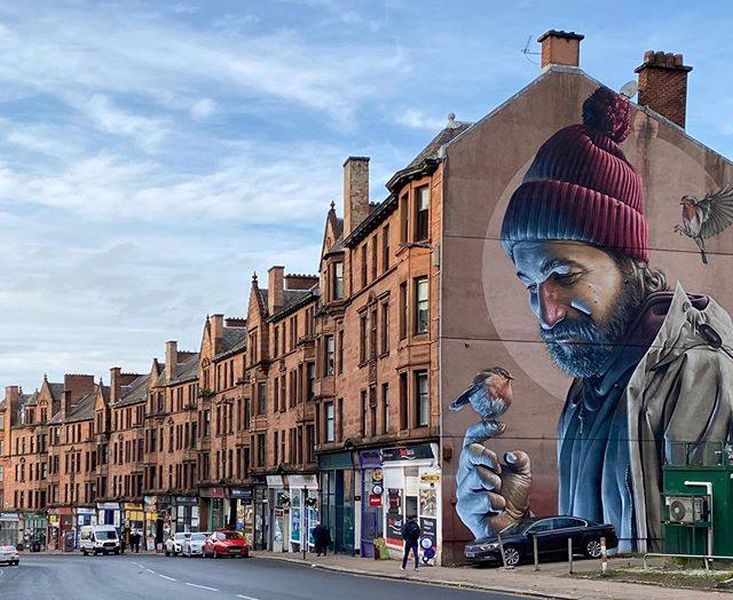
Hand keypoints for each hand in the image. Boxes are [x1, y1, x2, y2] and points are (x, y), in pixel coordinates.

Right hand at [455, 420, 531, 539]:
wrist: (515, 524)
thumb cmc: (513, 499)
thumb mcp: (521, 474)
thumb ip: (519, 460)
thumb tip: (511, 455)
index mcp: (475, 463)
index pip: (472, 439)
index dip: (482, 429)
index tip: (500, 426)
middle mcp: (466, 475)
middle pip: (470, 453)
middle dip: (488, 457)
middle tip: (498, 468)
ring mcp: (464, 492)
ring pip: (477, 474)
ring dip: (495, 483)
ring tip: (499, 492)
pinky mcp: (466, 510)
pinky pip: (484, 498)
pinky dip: (497, 502)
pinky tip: (498, 507)